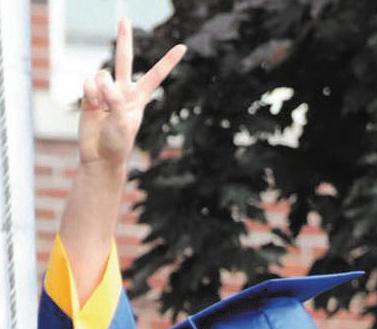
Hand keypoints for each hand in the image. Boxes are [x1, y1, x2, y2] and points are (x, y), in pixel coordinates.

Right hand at [79, 17, 185, 168]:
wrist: (99, 157)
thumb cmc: (117, 144)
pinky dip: (90, 95)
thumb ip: (116, 101)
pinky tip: (93, 109)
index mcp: (138, 98)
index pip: (156, 75)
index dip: (168, 61)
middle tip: (124, 18)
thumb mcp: (123, 124)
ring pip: (102, 74)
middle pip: (124, 59)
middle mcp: (122, 91)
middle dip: (123, 39)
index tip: (183, 47)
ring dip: (101, 90)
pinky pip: (88, 83)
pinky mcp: (90, 94)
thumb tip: (104, 81)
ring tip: (103, 109)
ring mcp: (105, 91)